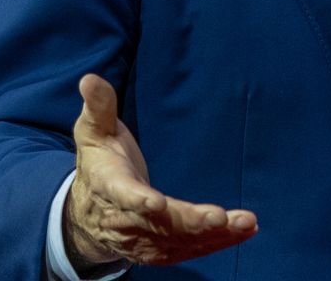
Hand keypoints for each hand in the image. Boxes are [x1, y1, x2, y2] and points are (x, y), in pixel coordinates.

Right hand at [65, 74, 258, 268]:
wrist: (86, 213)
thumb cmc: (99, 162)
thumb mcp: (94, 132)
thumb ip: (98, 107)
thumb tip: (89, 79)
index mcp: (109, 185)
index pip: (122, 194)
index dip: (138, 200)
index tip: (156, 202)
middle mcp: (124, 218)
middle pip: (158, 224)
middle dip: (189, 222)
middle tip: (221, 217)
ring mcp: (141, 238)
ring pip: (176, 241)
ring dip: (211, 236)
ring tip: (245, 224)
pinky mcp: (157, 249)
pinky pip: (186, 251)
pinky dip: (214, 245)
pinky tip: (243, 233)